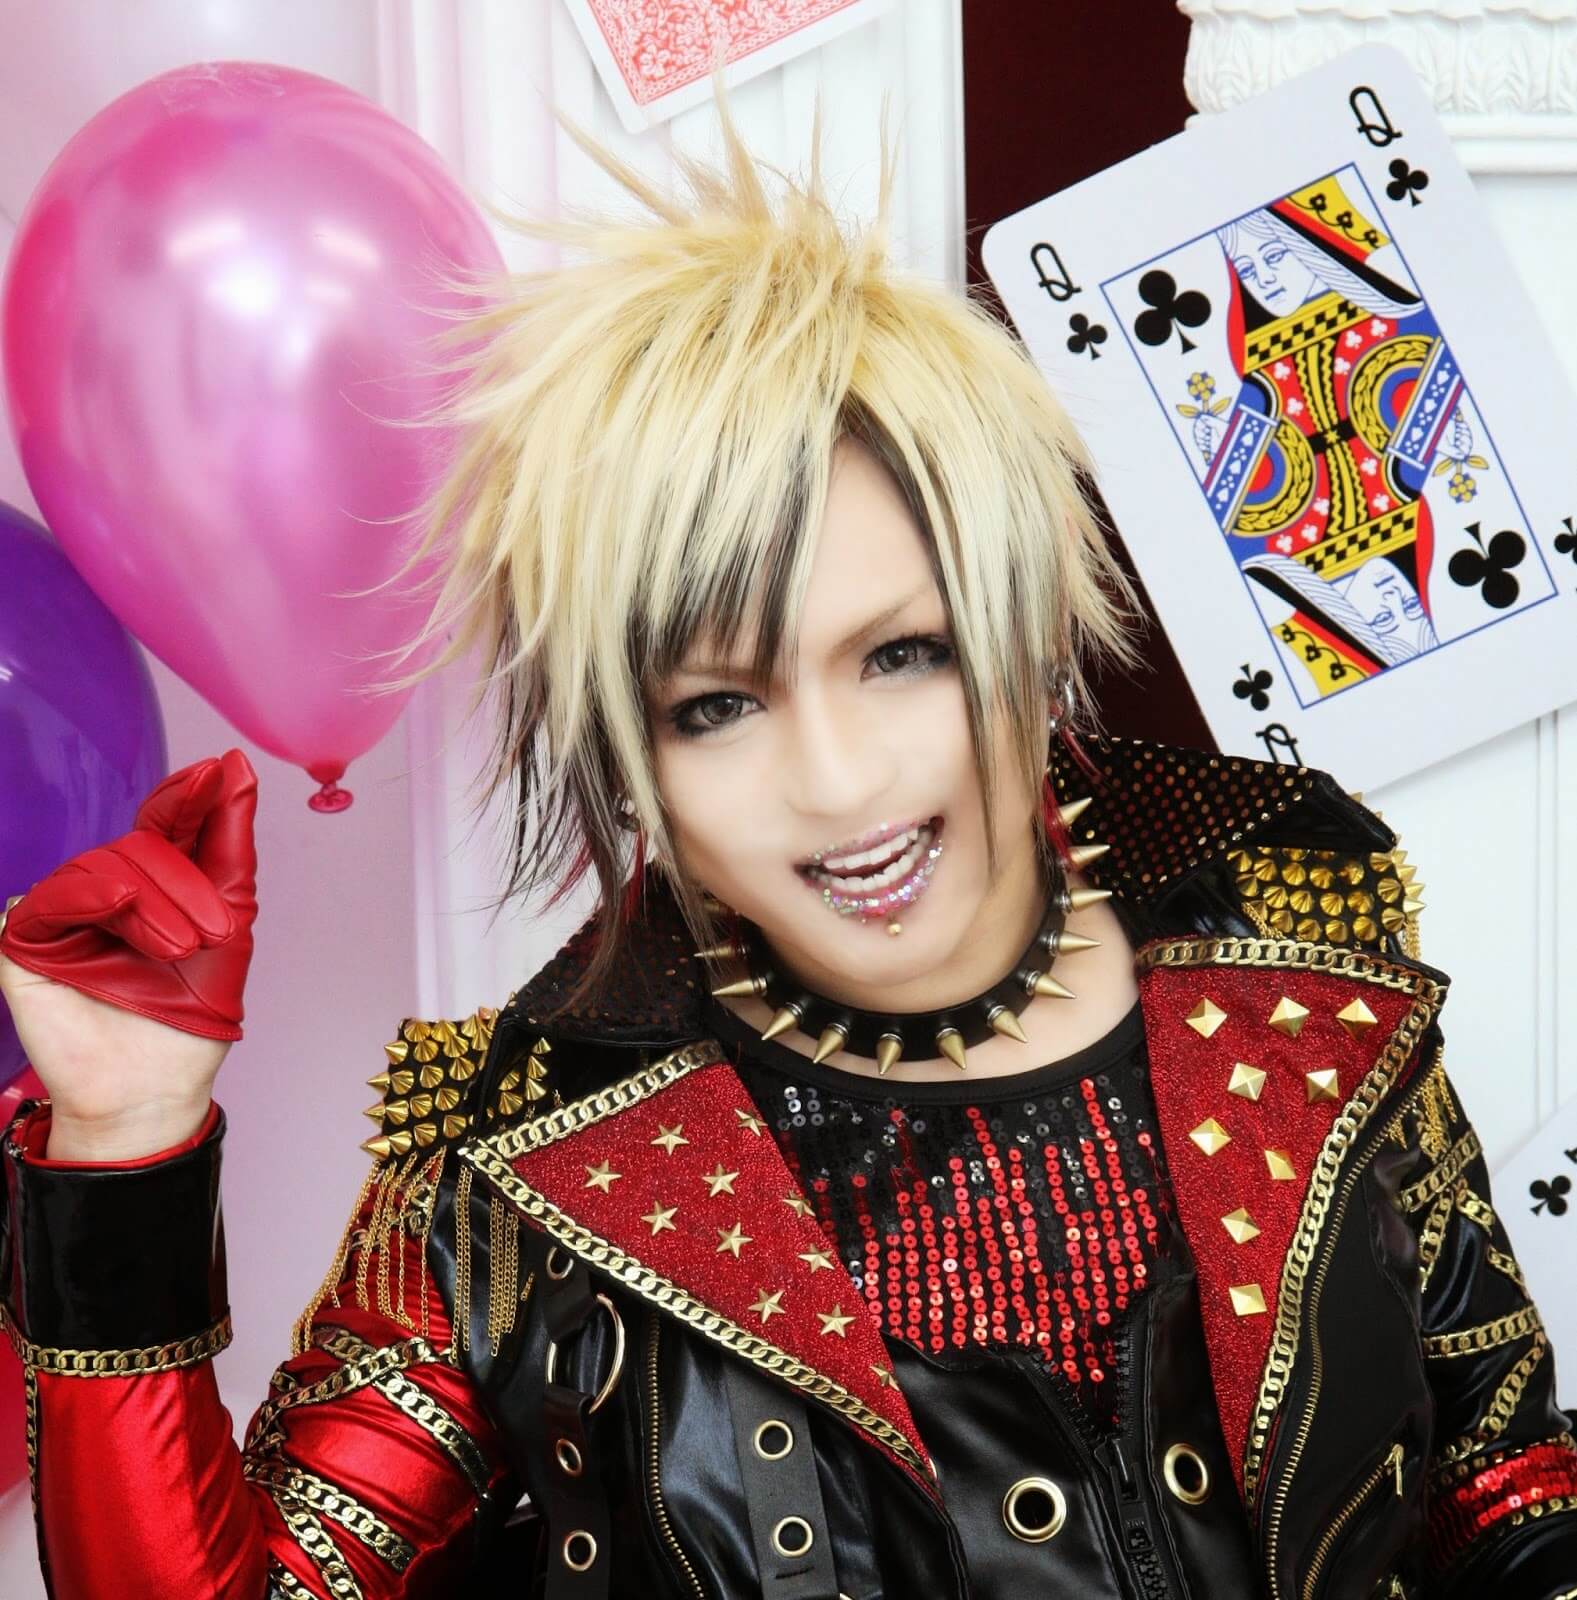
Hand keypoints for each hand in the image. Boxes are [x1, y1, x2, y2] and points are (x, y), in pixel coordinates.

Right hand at [0, 750, 257, 1158]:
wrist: (153, 1084)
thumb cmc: (193, 1010)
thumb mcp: (230, 918)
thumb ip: (229, 843)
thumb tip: (236, 767)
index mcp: (157, 882)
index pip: (168, 822)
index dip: (193, 794)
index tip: (225, 767)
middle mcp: (108, 889)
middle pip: (142, 846)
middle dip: (184, 885)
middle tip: (210, 936)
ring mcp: (68, 911)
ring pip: (105, 866)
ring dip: (150, 903)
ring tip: (177, 949)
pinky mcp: (28, 938)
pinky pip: (55, 895)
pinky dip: (90, 895)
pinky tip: (115, 902)